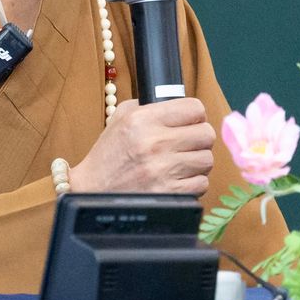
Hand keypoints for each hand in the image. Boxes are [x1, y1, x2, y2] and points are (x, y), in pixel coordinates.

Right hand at [70, 98, 213, 195]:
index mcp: (143, 120)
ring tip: (181, 163)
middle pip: (206, 134)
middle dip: (199, 138)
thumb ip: (149, 106)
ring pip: (207, 159)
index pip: (194, 108)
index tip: (190, 122)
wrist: (92, 191)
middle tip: (187, 143)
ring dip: (197, 162)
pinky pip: (202, 183)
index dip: (195, 115)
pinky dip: (193, 183)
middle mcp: (155, 143)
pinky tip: (178, 180)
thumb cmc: (109, 155)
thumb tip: (180, 105)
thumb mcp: (120, 118)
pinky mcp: (170, 194)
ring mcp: (163, 170)